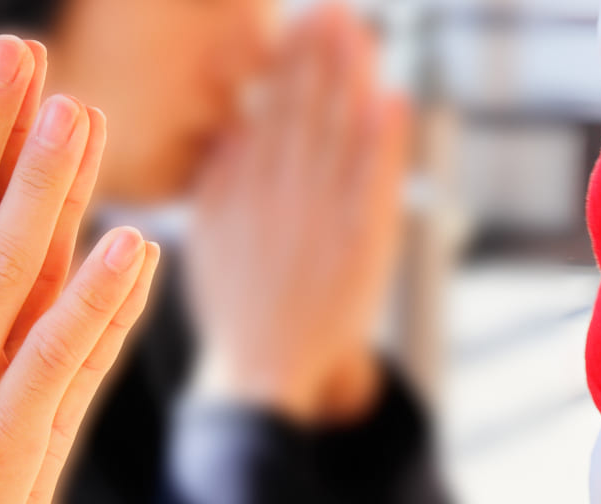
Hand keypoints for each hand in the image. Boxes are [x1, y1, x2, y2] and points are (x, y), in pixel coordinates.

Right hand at [186, 3, 409, 425]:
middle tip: (332, 9)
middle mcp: (281, 197)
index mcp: (243, 189)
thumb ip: (220, 181)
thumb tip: (233, 128)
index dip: (288, 64)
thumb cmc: (239, 304)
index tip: (302, 22)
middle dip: (319, 58)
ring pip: (337, 137)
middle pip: (303, 113)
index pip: (270, 113)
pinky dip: (382, 143)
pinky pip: (371, 184)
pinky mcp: (358, 247)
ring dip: (350, 82)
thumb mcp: (210, 238)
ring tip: (361, 33)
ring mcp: (320, 219)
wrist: (262, 370)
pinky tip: (390, 100)